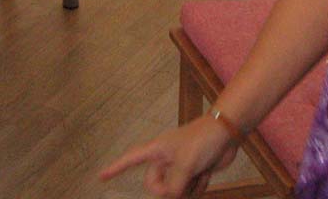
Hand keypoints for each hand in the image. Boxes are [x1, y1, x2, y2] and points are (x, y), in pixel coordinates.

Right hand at [98, 115, 238, 196]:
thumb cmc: (202, 140)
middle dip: (168, 190)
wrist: (227, 133)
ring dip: (187, 189)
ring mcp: (179, 167)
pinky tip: (206, 174)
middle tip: (183, 182)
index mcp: (157, 150)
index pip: (131, 159)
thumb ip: (173, 185)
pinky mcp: (192, 173)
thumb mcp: (185, 164)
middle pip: (155, 186)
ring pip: (174, 192)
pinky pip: (188, 192)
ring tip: (199, 173)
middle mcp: (165, 159)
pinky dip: (198, 188)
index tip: (100, 177)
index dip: (115, 168)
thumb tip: (169, 198)